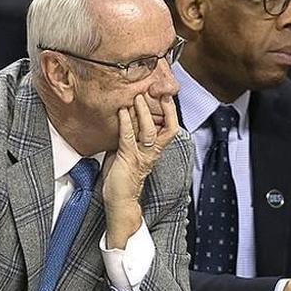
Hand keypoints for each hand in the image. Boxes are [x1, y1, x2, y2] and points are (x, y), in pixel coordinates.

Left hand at [101, 93, 179, 247]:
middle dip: (163, 107)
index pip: (169, 127)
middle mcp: (152, 152)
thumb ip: (128, 135)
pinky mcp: (129, 160)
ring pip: (149, 131)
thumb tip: (122, 116)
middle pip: (167, 127)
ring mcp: (141, 156)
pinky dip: (126, 124)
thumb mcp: (127, 151)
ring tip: (139, 97)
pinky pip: (129, 138)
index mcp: (154, 150)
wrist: (120, 201)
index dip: (170, 111)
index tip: (165, 94)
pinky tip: (122, 112)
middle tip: (155, 89)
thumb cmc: (122, 177)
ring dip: (144, 113)